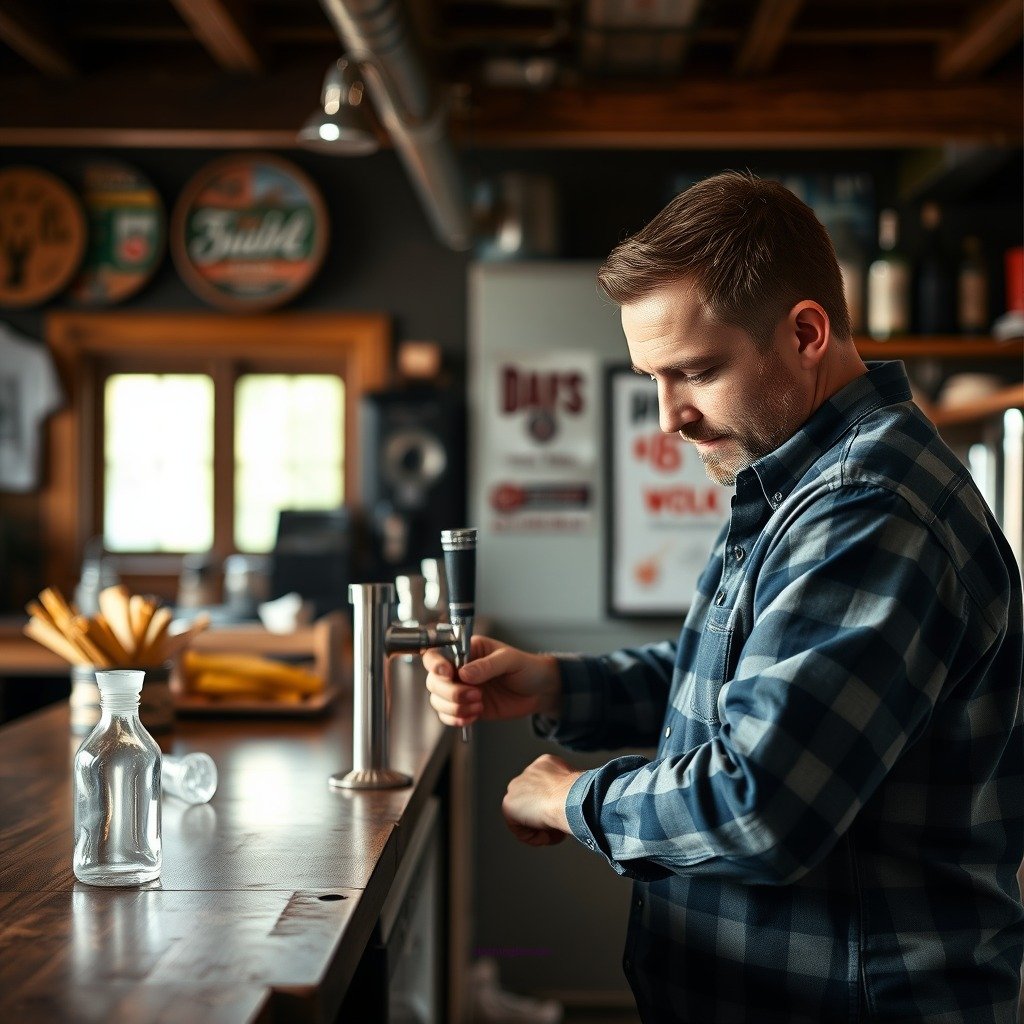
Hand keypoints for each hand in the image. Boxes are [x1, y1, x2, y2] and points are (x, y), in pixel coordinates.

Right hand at [422, 634, 560, 728]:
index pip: (437, 654)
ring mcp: (461, 690)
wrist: (540, 691)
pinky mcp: (467, 707)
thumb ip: (487, 665)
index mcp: (467, 650)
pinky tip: (473, 716)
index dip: (435, 664)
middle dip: (450, 692)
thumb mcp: (510, 660)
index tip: (447, 673)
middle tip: (475, 695)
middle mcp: (459, 670)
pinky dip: (456, 719)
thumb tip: (464, 673)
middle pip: (434, 681)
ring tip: (479, 705)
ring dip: (454, 707)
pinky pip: (449, 716)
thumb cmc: (527, 667)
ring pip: (438, 700)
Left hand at [501, 753, 584, 846]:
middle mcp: (528, 772)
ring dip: (542, 827)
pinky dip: (533, 836)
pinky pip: (518, 827)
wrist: (569, 797)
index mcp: (546, 763)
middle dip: (547, 814)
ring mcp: (517, 787)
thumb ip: (569, 792)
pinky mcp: (509, 805)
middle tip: (560, 823)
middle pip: (535, 800)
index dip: (557, 804)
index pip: (546, 787)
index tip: (566, 813)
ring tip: (557, 831)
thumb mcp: (578, 788)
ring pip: (526, 814)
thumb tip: (575, 804)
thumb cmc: (581, 794)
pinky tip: (546, 835)